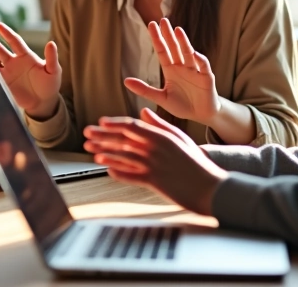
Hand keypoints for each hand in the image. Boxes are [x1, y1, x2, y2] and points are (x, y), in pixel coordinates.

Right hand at [0, 22, 61, 118]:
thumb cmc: (50, 85)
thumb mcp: (54, 71)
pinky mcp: (3, 82)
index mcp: (26, 56)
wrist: (43, 103)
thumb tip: (52, 43)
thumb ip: (52, 58)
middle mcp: (14, 61)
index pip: (14, 41)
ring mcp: (7, 71)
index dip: (7, 33)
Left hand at [83, 108, 226, 215]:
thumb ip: (160, 124)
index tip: (100, 123)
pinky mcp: (154, 182)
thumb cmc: (197, 162)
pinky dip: (118, 172)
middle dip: (102, 136)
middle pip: (122, 139)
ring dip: (105, 153)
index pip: (131, 125)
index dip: (114, 123)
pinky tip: (108, 170)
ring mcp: (153, 165)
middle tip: (87, 134)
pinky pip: (131, 176)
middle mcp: (154, 148)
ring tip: (92, 153)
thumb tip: (143, 112)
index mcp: (160, 135)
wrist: (210, 186)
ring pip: (123, 156)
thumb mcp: (180, 138)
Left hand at [124, 18, 221, 125]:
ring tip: (177, 30)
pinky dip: (199, 60)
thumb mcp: (161, 98)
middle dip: (169, 34)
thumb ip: (145, 90)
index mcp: (171, 70)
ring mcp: (195, 70)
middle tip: (163, 19)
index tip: (151, 24)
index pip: (162, 51)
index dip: (157, 38)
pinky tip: (194, 53)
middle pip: (174, 47)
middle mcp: (182, 67)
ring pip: (188, 53)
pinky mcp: (206, 78)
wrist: (201, 115)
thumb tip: (125, 81)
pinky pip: (203, 66)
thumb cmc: (182, 105)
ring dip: (183, 42)